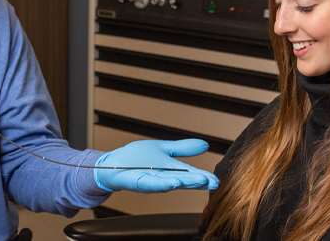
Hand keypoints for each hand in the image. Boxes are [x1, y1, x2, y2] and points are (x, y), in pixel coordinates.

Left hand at [94, 139, 218, 192]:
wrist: (113, 162)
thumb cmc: (137, 158)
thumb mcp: (164, 149)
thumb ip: (183, 149)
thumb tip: (205, 144)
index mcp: (170, 170)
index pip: (189, 174)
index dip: (202, 177)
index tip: (216, 180)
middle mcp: (163, 177)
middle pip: (182, 180)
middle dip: (197, 182)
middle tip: (212, 183)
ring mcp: (150, 181)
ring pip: (169, 183)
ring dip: (183, 183)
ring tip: (198, 182)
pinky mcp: (138, 182)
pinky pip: (151, 184)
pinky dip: (162, 184)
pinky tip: (173, 182)